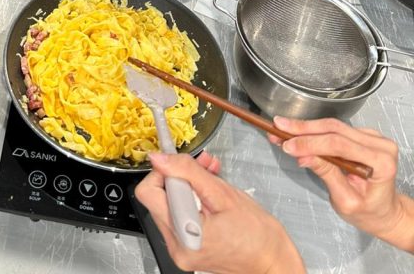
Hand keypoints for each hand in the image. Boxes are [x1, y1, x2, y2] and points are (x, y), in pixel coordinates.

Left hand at [135, 152, 305, 273]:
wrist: (272, 262)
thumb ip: (189, 172)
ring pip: (171, 205)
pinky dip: (193, 200)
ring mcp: (181, 249)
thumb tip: (160, 158)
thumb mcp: (223, 194)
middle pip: (159, 198)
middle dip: (180, 177)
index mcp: (183, 234)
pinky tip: (210, 191)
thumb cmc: (257, 235)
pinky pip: (181, 216)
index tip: (179, 163)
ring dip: (188, 186)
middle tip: (203, 167)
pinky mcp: (188, 249)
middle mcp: (177, 246)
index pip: (148, 192)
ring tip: (210, 176)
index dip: (162, 172)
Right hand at [271, 117, 410, 248]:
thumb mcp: (346, 200)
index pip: (340, 144)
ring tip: (281, 129)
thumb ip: (327, 174)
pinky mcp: (361, 135)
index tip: (288, 146)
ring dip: (304, 127)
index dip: (311, 143)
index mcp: (381, 162)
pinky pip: (334, 128)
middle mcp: (379, 144)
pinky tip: (296, 133)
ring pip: (333, 125)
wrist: (384, 211)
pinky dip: (313, 131)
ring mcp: (371, 137)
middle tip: (278, 127)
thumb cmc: (369, 212)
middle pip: (335, 129)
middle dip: (303, 129)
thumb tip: (303, 156)